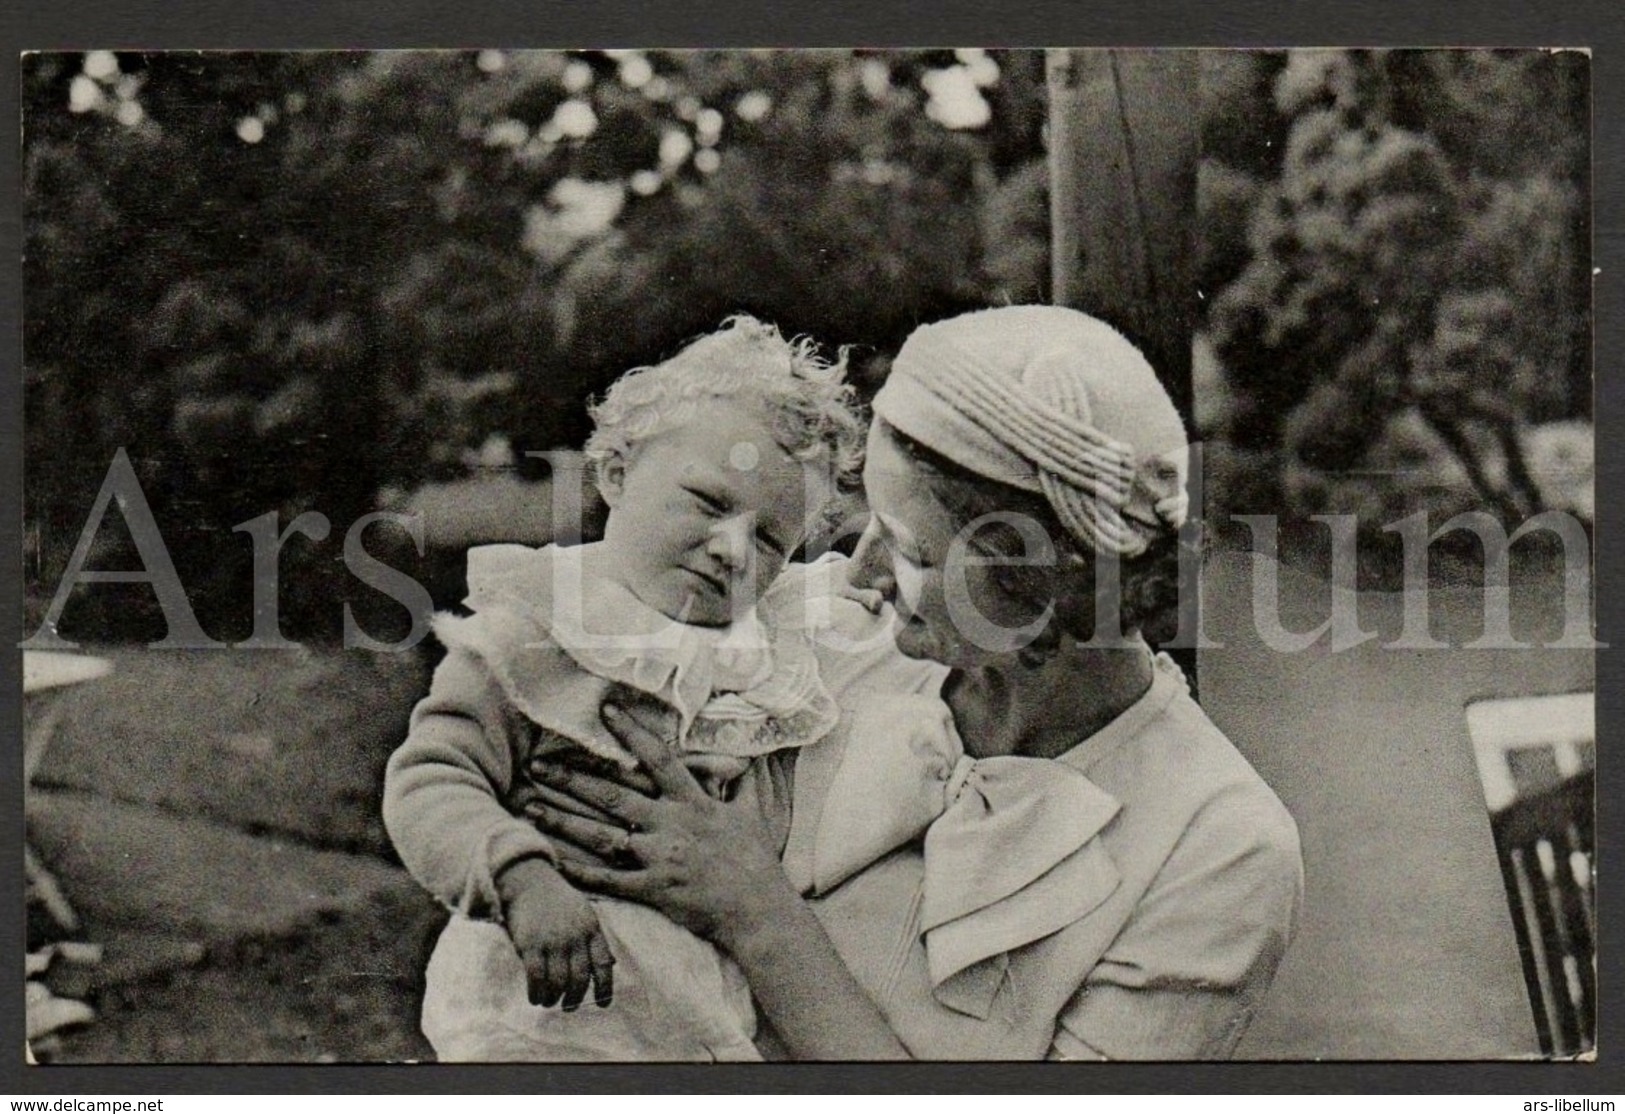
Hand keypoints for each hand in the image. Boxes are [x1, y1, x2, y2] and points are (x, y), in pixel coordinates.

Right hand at [496, 857, 615, 1009]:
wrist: (530, 880)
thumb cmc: (559, 900)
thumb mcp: (585, 914)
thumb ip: (595, 939)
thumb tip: (610, 965)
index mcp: (591, 928)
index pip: (603, 964)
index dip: (604, 988)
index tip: (602, 1004)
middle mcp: (574, 936)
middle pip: (579, 978)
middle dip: (575, 998)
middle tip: (569, 1006)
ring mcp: (552, 941)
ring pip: (558, 982)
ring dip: (554, 998)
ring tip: (550, 1001)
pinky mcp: (530, 944)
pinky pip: (536, 978)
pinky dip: (536, 993)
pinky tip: (535, 997)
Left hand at [521, 702, 797, 949]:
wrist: (759, 910)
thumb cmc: (757, 862)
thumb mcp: (751, 814)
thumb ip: (738, 783)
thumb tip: (741, 758)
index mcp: (694, 801)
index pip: (658, 758)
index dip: (632, 733)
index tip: (607, 710)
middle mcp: (671, 824)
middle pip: (614, 795)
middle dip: (572, 778)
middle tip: (537, 764)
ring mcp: (659, 858)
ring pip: (602, 835)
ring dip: (563, 820)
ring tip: (530, 807)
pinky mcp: (653, 889)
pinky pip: (608, 881)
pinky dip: (579, 873)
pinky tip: (552, 861)